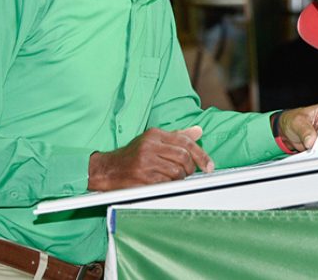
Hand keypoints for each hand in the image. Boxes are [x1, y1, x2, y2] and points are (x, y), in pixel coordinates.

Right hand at [88, 126, 214, 190]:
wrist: (108, 169)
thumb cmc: (132, 155)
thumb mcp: (153, 140)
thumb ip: (177, 136)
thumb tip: (198, 131)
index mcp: (154, 134)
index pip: (185, 141)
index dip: (201, 155)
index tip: (209, 166)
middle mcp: (150, 145)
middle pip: (184, 157)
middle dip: (190, 168)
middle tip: (187, 173)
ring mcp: (146, 162)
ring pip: (177, 172)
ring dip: (180, 179)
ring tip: (172, 178)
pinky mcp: (142, 178)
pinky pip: (166, 184)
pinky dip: (169, 186)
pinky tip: (163, 184)